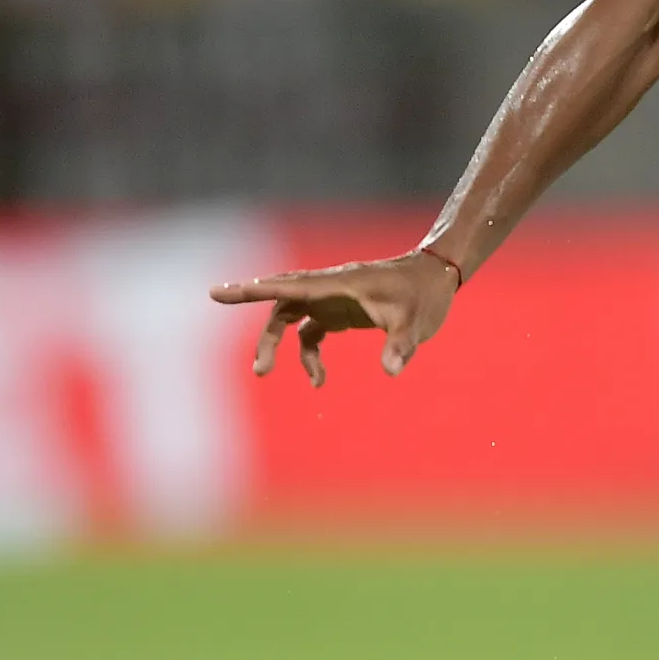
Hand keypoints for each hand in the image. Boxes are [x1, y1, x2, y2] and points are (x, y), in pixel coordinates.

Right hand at [208, 250, 459, 385]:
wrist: (437, 278)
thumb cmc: (425, 295)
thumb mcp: (417, 322)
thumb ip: (403, 345)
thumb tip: (392, 370)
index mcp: (339, 284)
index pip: (288, 286)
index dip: (253, 290)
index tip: (220, 292)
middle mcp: (329, 288)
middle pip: (280, 301)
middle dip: (258, 322)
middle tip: (251, 356)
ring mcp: (332, 299)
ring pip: (289, 317)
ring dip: (277, 344)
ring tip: (266, 372)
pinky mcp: (340, 311)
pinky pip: (310, 331)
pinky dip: (307, 355)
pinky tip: (319, 381)